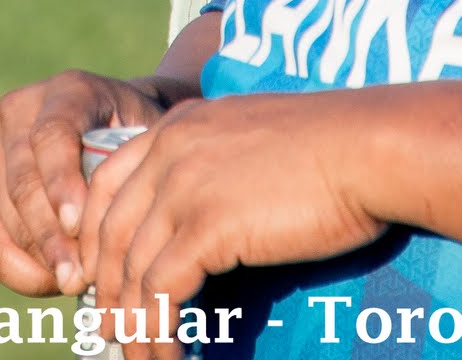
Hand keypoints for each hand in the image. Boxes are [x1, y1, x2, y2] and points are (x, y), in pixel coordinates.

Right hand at [0, 68, 171, 297]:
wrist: (110, 126)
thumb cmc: (136, 137)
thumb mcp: (146, 136)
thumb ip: (132, 168)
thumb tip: (123, 228)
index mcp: (67, 91)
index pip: (51, 135)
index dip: (60, 182)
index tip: (76, 224)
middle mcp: (19, 110)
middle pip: (23, 181)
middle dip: (50, 236)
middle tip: (79, 278)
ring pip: (4, 214)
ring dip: (38, 256)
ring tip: (74, 281)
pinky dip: (15, 269)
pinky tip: (48, 283)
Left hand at [80, 93, 389, 358]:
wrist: (368, 145)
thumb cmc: (331, 146)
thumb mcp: (252, 140)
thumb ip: (216, 164)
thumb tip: (209, 218)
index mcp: (177, 125)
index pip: (107, 182)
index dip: (94, 237)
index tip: (98, 278)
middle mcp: (169, 149)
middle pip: (110, 230)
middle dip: (105, 289)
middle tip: (111, 330)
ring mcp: (184, 186)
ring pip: (132, 270)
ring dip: (131, 325)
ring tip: (140, 359)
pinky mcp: (207, 226)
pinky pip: (162, 294)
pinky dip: (158, 334)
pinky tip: (168, 359)